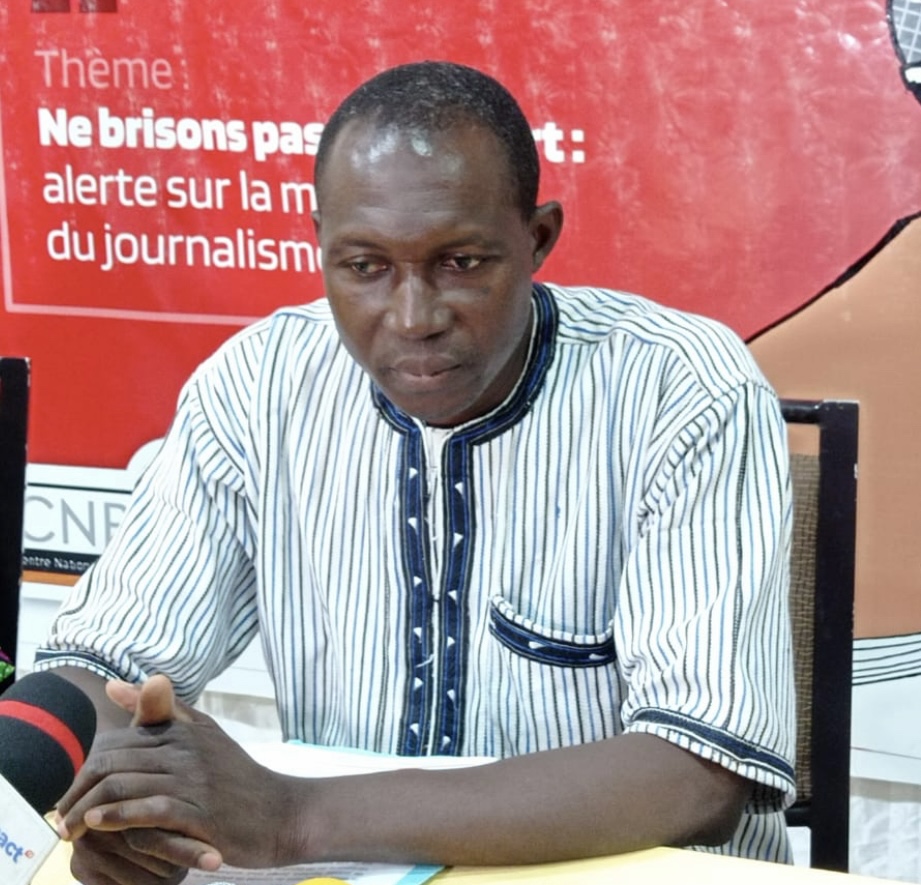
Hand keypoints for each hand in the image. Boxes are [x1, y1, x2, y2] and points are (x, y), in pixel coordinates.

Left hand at [57, 676, 290, 878]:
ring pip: (125, 786)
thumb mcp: (205, 735)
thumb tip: (114, 685)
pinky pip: (149, 811)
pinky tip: (98, 826)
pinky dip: (117, 818)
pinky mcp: (200, 813)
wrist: (281, 812)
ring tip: (68, 829)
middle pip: (113, 762)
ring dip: (87, 809)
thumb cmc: (238, 778)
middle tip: (57, 814)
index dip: (85, 765)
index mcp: (184, 731)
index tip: (68, 791)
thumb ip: (163, 711)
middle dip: (77, 789)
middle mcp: (186, 750)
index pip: (118, 741)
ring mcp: (194, 781)